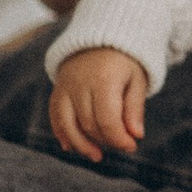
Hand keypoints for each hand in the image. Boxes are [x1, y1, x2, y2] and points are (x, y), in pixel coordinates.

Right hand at [50, 46, 148, 162]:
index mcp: (103, 80)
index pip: (107, 120)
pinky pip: (55, 116)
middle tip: (121, 145)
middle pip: (88, 124)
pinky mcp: (57, 89)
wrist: (101, 36)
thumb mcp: (137, 80)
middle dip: (105, 140)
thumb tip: (136, 136)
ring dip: (80, 144)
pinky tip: (70, 147)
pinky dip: (62, 133)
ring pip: (67, 124)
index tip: (131, 147)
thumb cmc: (124, 61)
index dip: (118, 139)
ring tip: (96, 156)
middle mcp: (80, 83)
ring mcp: (65, 87)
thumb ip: (135, 108)